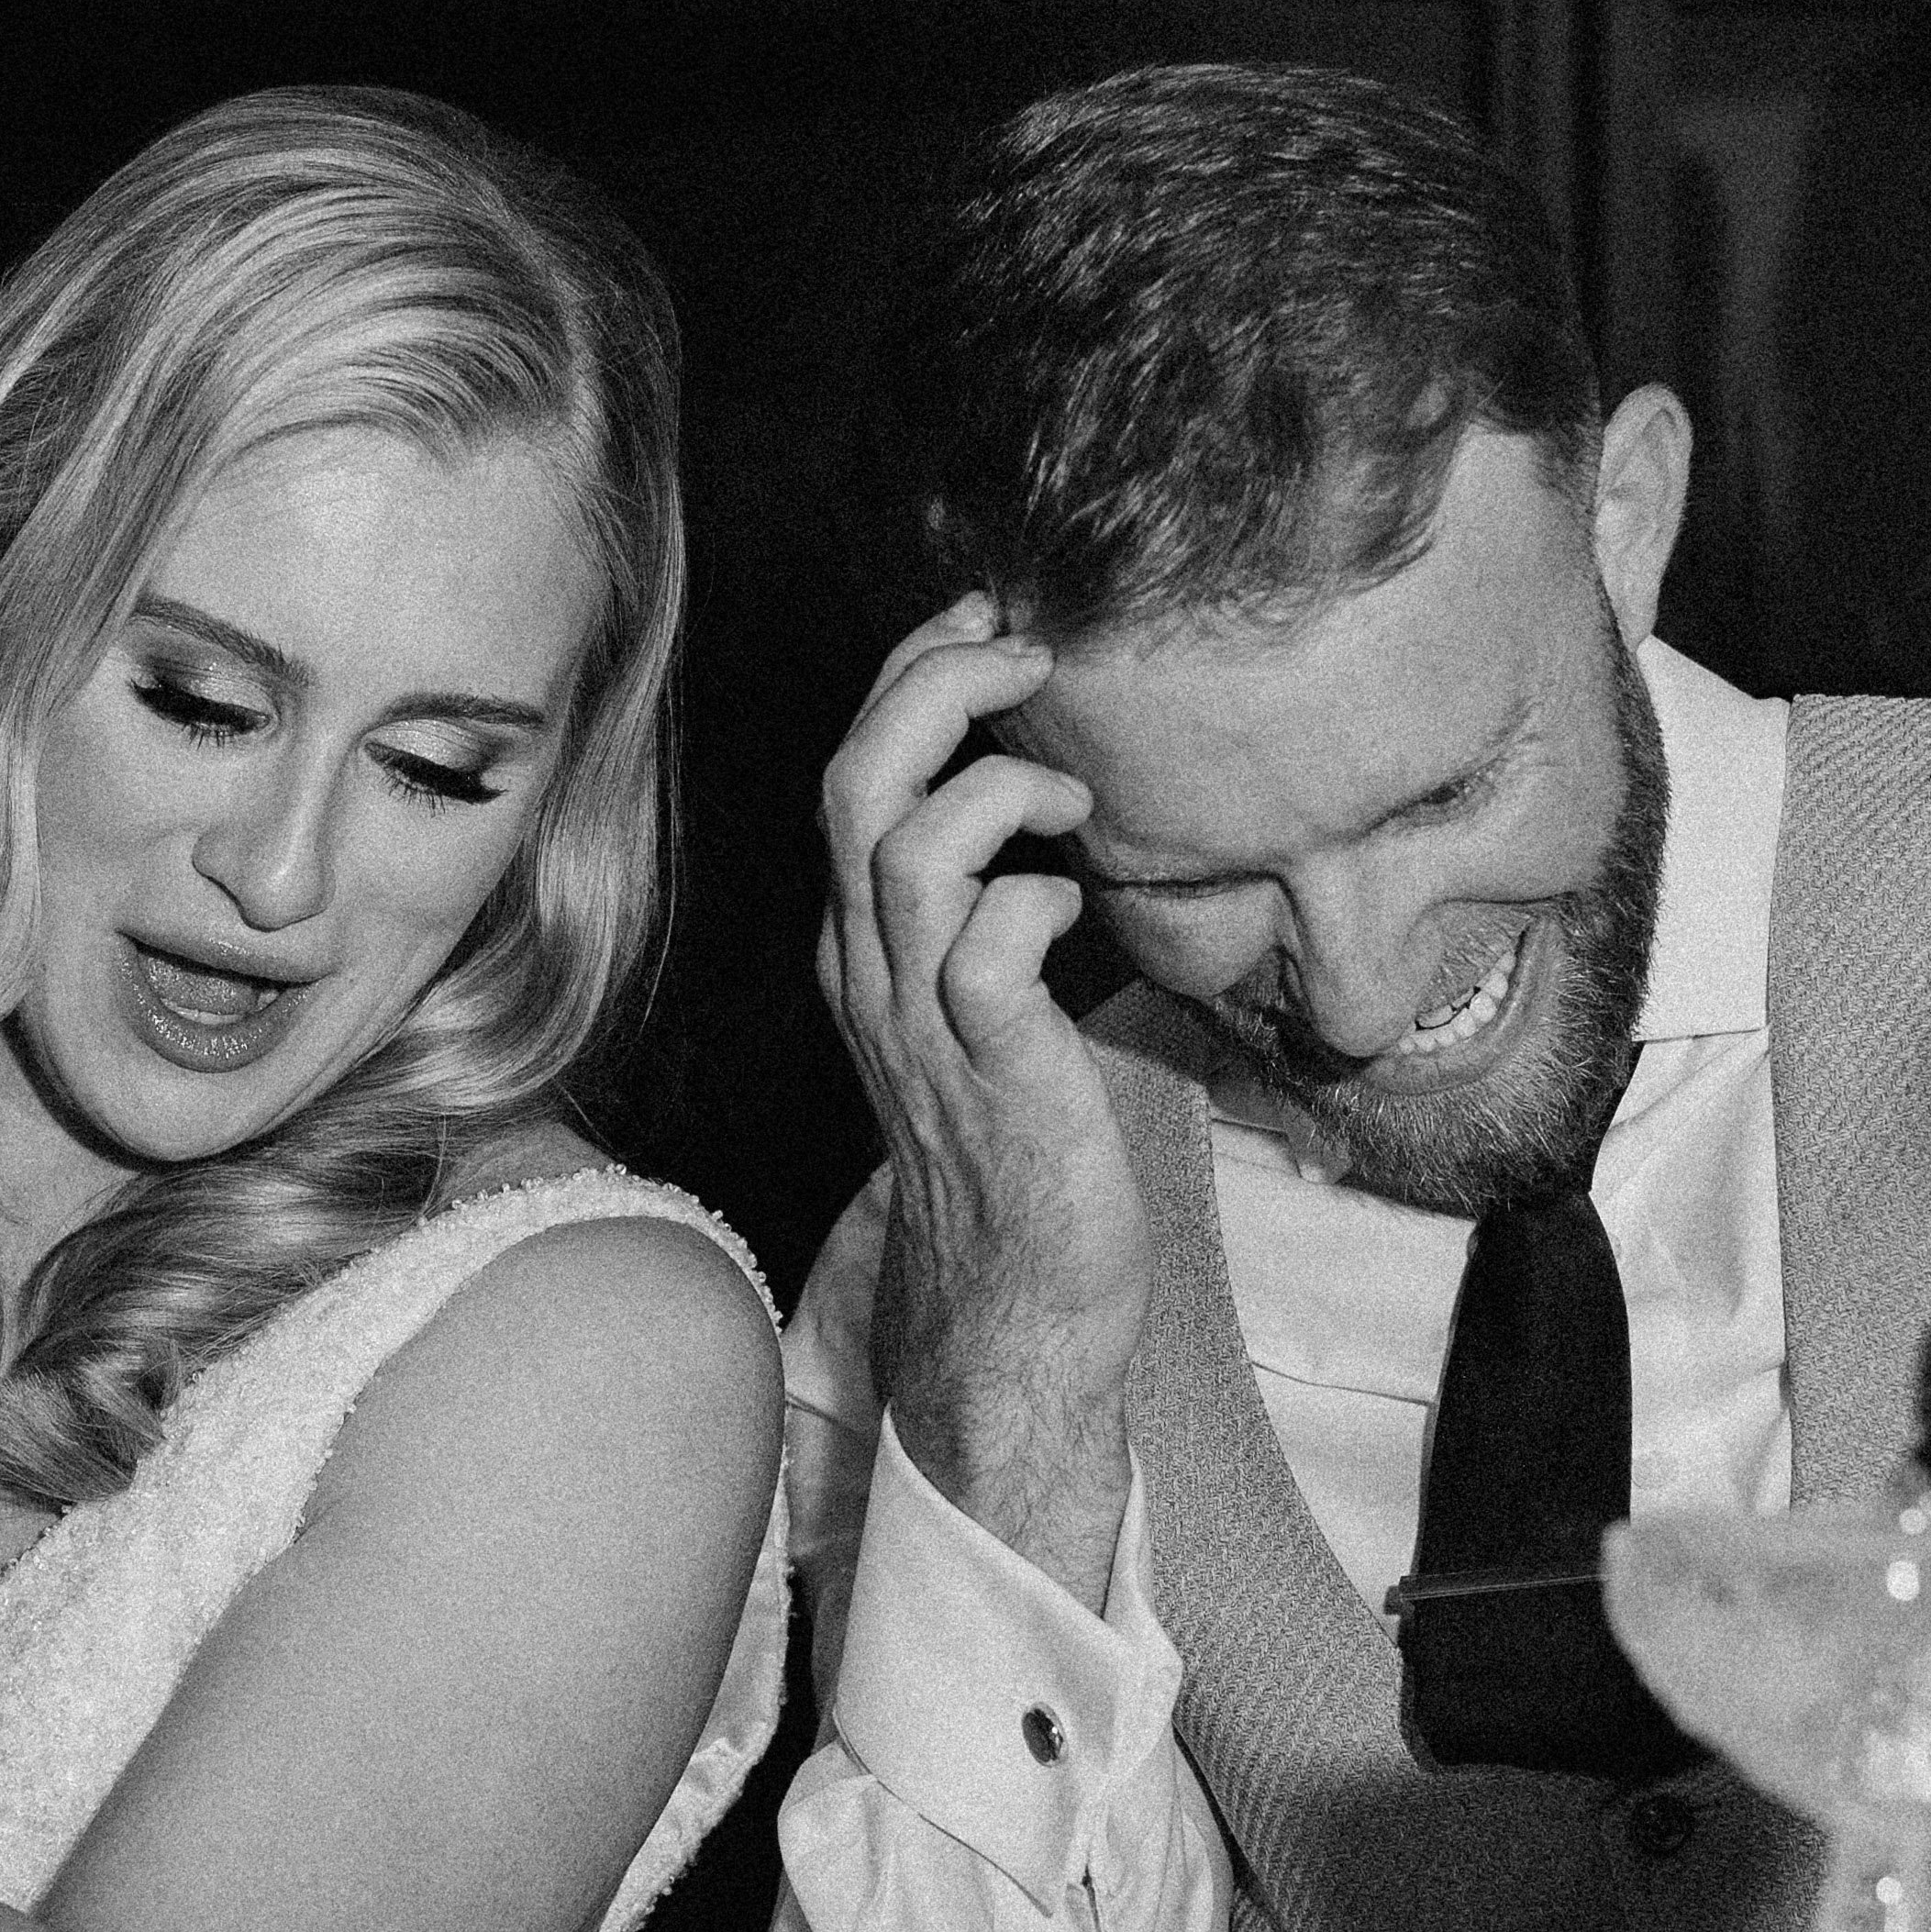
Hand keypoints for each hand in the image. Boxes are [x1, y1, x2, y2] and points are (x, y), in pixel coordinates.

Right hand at [815, 600, 1147, 1607]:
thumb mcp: (992, 1008)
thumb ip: (999, 912)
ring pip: (904, 853)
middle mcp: (873, 974)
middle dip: (932, 688)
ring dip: (993, 790)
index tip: (988, 625)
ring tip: (1069, 790)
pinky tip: (1078, 903)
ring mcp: (921, 1026)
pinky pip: (986, 951)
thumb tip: (1075, 804)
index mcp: (868, 949)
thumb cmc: (1028, 1147)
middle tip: (1023, 652)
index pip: (852, 774)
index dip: (909, 679)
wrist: (1020, 1306)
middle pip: (853, 786)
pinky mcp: (991, 1074)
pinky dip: (1033, 898)